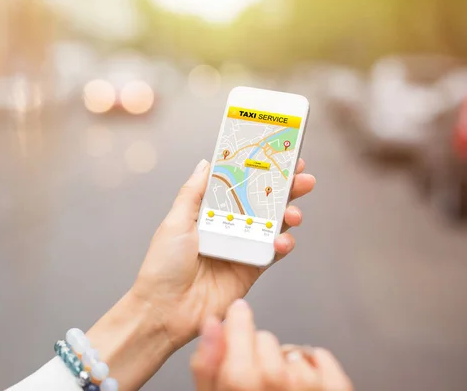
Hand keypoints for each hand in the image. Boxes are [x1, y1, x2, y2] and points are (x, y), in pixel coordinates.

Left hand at [132, 159, 315, 346]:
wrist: (166, 310)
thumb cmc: (163, 265)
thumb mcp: (175, 222)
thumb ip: (193, 193)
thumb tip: (206, 163)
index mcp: (209, 213)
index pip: (239, 186)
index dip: (259, 171)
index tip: (279, 157)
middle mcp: (228, 227)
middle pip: (262, 203)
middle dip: (285, 189)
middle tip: (303, 178)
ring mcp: (241, 247)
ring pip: (273, 225)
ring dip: (289, 215)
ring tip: (293, 214)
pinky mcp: (251, 269)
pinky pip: (273, 252)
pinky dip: (283, 244)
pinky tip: (283, 241)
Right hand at [191, 300, 352, 390]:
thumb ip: (207, 365)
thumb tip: (212, 325)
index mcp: (240, 385)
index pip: (240, 329)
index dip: (238, 321)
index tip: (238, 314)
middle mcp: (276, 385)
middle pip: (266, 339)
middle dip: (258, 350)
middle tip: (255, 376)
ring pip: (293, 351)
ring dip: (285, 361)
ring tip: (278, 387)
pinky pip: (322, 358)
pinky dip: (314, 361)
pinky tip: (302, 379)